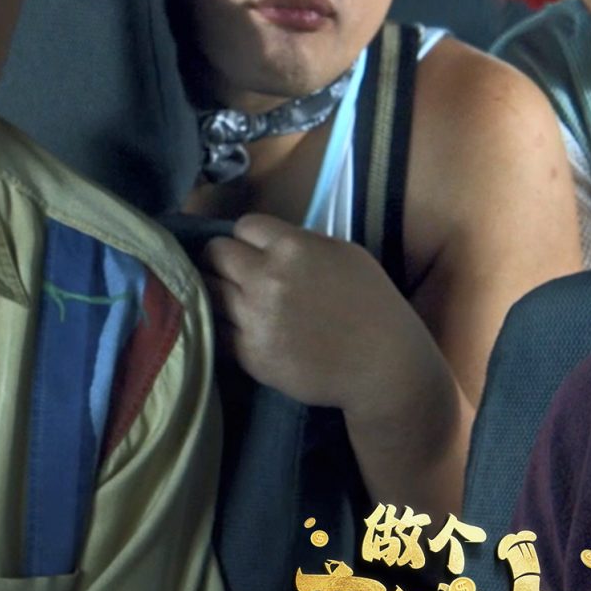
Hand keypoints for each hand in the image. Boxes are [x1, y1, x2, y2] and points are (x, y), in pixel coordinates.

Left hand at [202, 213, 440, 415]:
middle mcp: (266, 277)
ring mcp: (253, 317)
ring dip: (216, 290)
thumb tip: (270, 243)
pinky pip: (215, 329)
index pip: (244, 226)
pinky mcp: (248, 353)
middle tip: (231, 270)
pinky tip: (234, 325)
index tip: (254, 250)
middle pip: (216, 254)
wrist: (382, 364)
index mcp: (292, 247)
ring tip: (228, 297)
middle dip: (222, 258)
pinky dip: (221, 324)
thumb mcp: (345, 254)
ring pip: (207, 290)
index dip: (249, 238)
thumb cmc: (373, 304)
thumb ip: (303, 242)